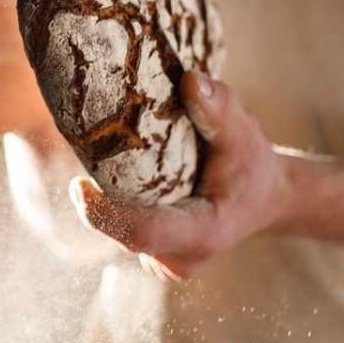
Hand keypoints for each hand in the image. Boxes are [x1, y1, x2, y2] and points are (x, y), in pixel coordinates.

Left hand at [68, 71, 294, 279]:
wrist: (265, 197)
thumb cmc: (252, 165)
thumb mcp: (244, 133)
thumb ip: (219, 108)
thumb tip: (190, 79)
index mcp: (204, 233)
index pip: (143, 232)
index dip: (105, 215)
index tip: (78, 185)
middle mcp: (181, 258)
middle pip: (122, 232)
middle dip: (99, 199)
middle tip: (86, 153)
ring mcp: (166, 263)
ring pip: (118, 232)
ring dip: (106, 200)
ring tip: (104, 161)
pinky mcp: (154, 256)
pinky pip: (121, 232)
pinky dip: (114, 205)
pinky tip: (119, 179)